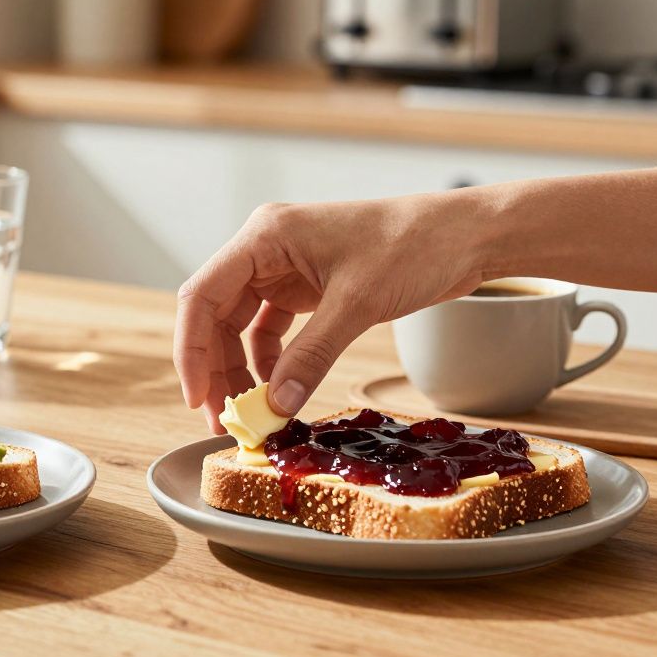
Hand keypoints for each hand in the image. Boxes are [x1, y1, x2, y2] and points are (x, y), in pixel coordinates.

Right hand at [173, 193, 487, 432]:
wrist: (465, 235)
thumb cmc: (413, 246)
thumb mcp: (357, 305)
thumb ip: (310, 357)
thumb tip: (275, 407)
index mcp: (265, 237)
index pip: (202, 295)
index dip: (192, 351)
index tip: (199, 398)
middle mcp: (266, 249)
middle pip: (216, 315)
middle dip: (216, 369)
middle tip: (225, 420)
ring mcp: (285, 267)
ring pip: (240, 326)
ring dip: (241, 370)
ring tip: (252, 414)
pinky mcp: (307, 286)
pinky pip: (271, 329)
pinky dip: (271, 361)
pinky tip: (280, 389)